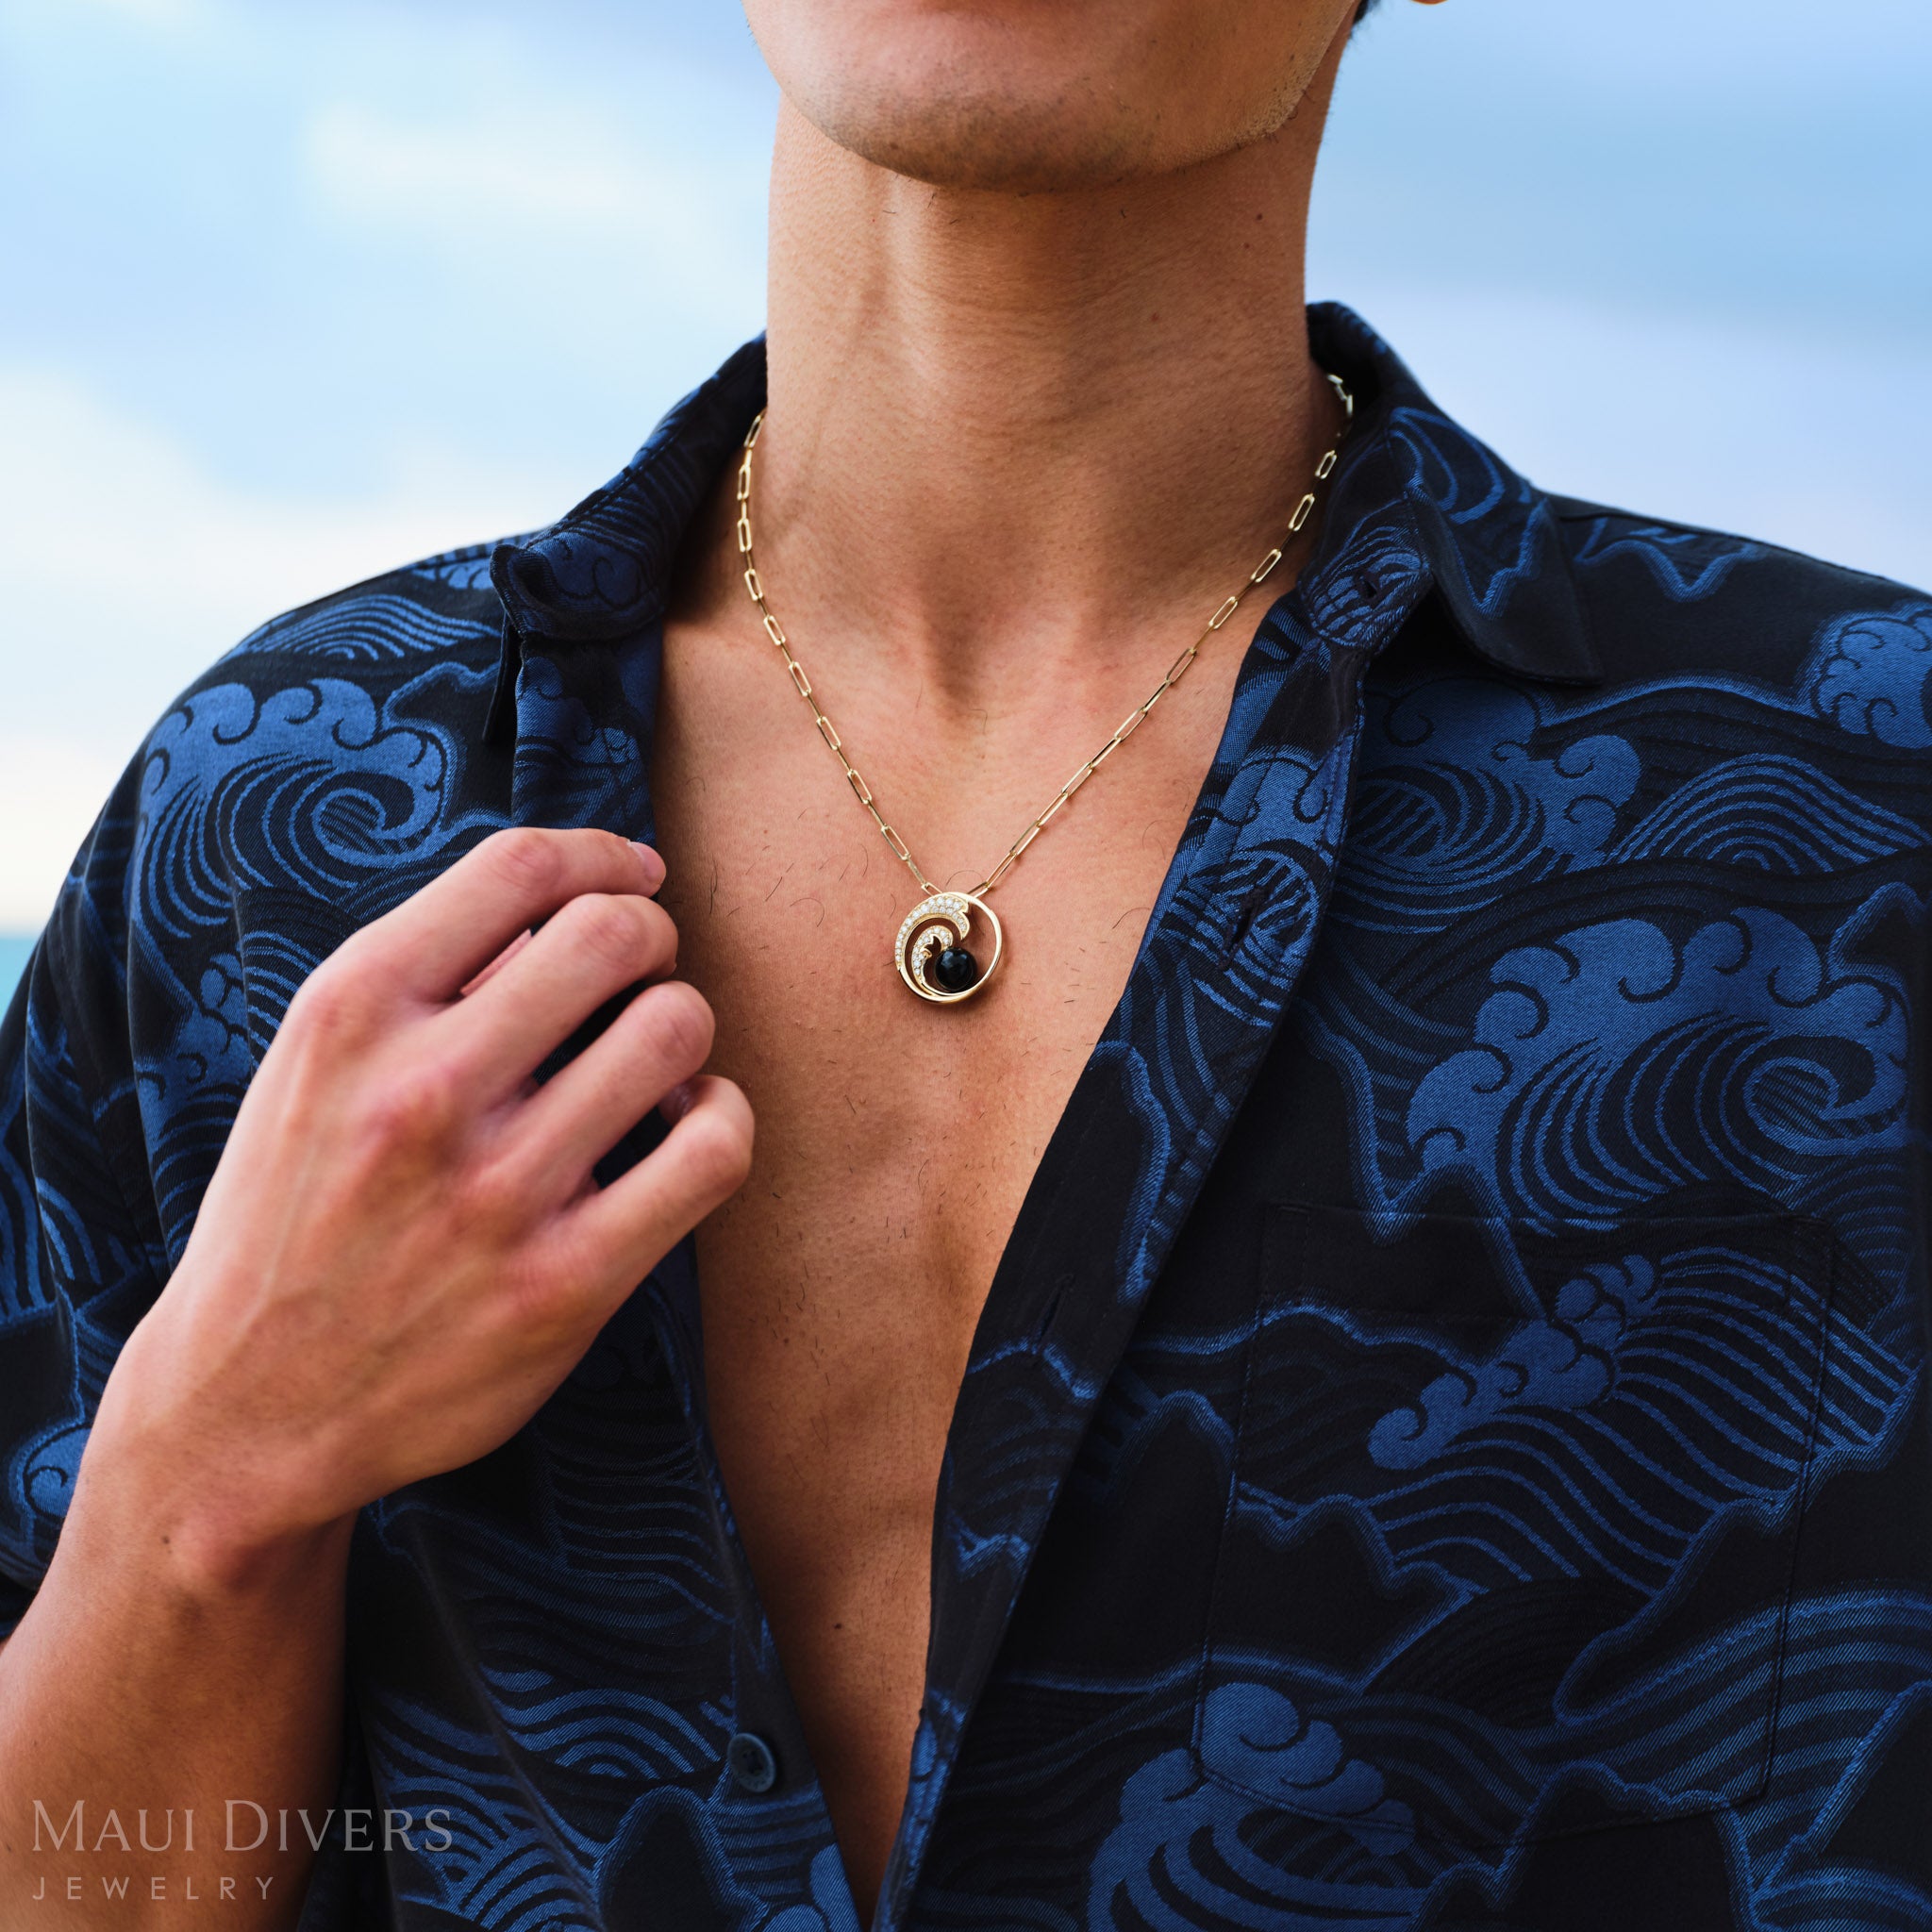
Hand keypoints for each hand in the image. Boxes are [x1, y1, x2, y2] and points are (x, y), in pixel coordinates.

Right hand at [86, 827, 752, 1581]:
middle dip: (651, 936)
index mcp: (351, 1013)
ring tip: (656, 1060)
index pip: (519, 867)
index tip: (635, 876)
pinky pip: (712, 1149)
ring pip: (675, 1028)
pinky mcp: (566, 1284)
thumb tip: (565, 903)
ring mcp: (497, 1193)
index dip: (604, 855)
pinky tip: (689, 1125)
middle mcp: (422, 1092)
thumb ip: (428, 978)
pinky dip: (723, 1117)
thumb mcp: (315, 1068)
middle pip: (614, 934)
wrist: (247, 1408)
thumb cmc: (295, 1214)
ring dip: (684, 1027)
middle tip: (644, 973)